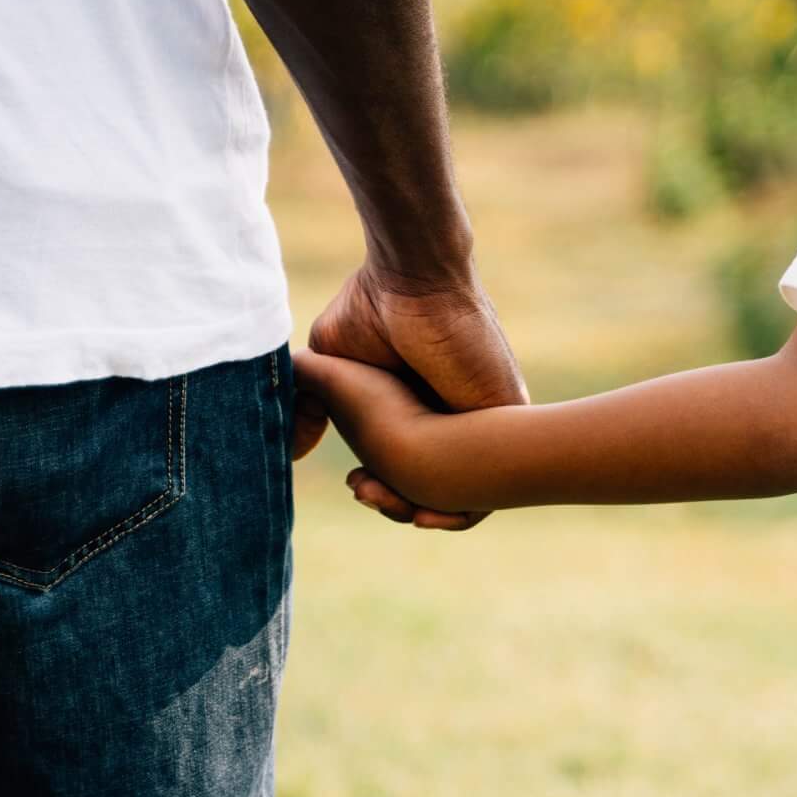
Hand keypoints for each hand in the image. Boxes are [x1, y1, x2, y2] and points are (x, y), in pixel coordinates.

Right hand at [294, 262, 524, 528]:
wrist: (413, 281)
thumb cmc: (374, 308)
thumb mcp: (332, 363)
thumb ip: (311, 403)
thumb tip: (290, 449)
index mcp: (416, 409)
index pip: (403, 471)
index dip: (379, 489)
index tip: (355, 483)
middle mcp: (451, 420)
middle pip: (430, 490)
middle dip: (394, 505)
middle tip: (362, 489)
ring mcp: (481, 424)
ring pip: (458, 498)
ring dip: (416, 511)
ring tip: (380, 495)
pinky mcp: (505, 420)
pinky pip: (490, 492)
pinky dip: (457, 514)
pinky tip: (423, 512)